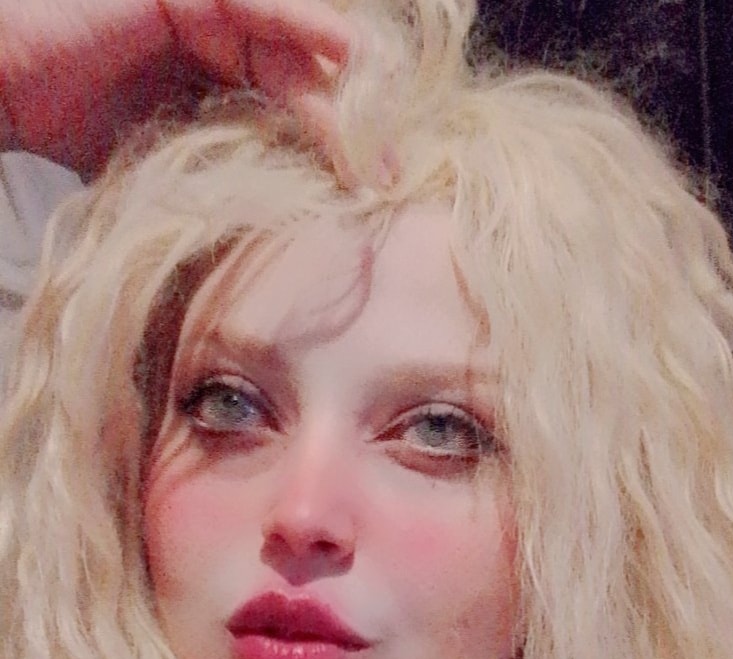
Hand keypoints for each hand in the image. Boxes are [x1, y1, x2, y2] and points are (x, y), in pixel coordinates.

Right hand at [0, 0, 356, 176]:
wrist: (7, 88)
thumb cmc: (71, 128)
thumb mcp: (161, 170)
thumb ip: (209, 188)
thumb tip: (253, 251)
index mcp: (220, 88)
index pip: (294, 114)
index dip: (335, 148)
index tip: (371, 192)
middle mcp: (221, 47)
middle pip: (304, 80)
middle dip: (350, 124)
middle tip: (386, 172)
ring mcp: (206, 13)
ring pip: (289, 43)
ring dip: (338, 82)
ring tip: (377, 123)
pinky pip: (254, 3)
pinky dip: (300, 21)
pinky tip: (342, 48)